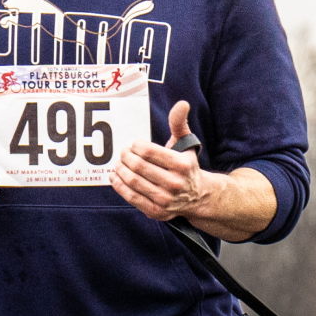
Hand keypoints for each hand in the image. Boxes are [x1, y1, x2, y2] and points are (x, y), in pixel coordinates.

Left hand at [112, 101, 210, 221]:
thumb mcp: (186, 144)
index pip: (147, 151)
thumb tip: (182, 103)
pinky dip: (119, 186)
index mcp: (182, 165)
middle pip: (138, 166)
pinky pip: (131, 198)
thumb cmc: (187, 166)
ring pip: (132, 181)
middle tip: (122, 153)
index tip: (134, 145)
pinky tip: (115, 177)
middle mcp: (175, 184)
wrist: (199, 197)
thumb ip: (179, 123)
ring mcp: (166, 200)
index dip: (135, 146)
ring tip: (118, 164)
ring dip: (119, 170)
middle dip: (124, 157)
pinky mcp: (157, 211)